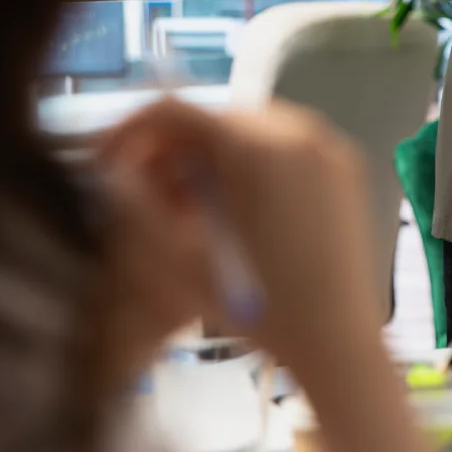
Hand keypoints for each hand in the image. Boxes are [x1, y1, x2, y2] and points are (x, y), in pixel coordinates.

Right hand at [97, 97, 382, 385]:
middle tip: (148, 196)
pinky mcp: (346, 165)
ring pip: (246, 130)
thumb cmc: (257, 308)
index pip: (173, 110)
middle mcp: (297, 126)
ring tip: (191, 208)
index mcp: (254, 144)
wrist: (339, 342)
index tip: (105, 162)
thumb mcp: (179, 260)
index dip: (127, 131)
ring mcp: (328, 143)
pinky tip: (237, 209)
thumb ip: (135, 203)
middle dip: (171, 151)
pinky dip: (252, 165)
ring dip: (209, 159)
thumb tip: (113, 167)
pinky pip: (283, 146)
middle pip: (210, 119)